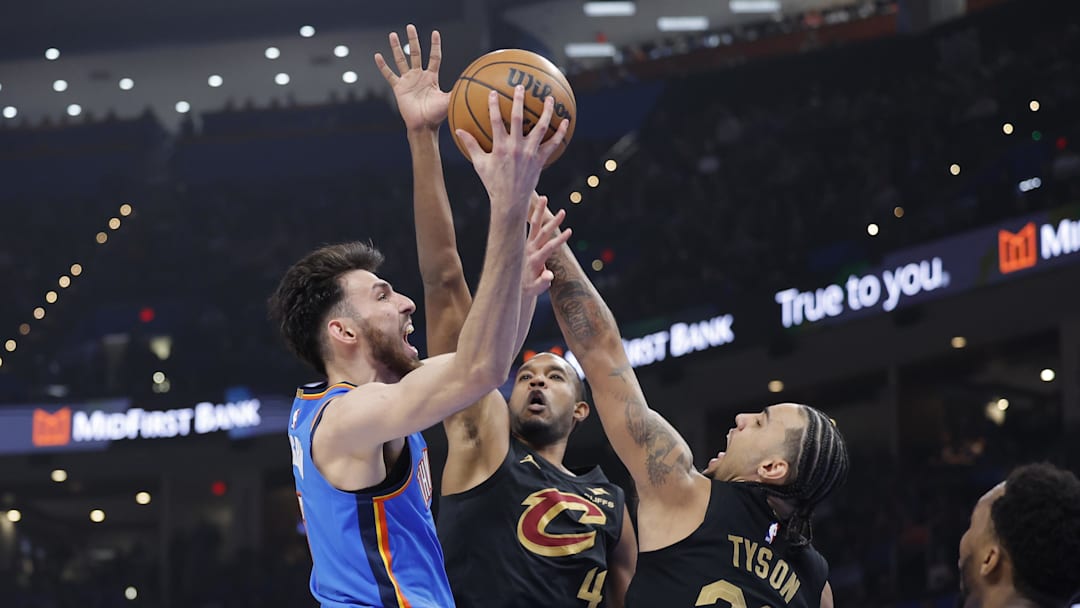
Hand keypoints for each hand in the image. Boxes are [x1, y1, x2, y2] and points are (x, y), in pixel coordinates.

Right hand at [375, 24, 448, 131]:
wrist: (423, 126)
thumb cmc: (437, 116)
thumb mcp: (448, 100)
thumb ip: (457, 90)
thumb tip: (471, 83)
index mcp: (432, 77)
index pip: (434, 57)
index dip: (435, 45)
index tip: (435, 33)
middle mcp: (419, 76)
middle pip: (416, 53)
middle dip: (413, 40)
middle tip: (410, 27)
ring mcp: (408, 81)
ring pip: (401, 60)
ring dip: (396, 48)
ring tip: (392, 35)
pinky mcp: (398, 88)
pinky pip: (389, 75)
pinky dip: (383, 66)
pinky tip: (378, 56)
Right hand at [456, 85, 568, 214]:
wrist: (510, 201)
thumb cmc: (493, 182)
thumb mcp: (479, 164)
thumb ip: (471, 145)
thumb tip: (459, 131)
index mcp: (500, 147)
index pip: (496, 121)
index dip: (494, 105)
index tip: (493, 92)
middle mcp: (516, 147)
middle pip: (519, 119)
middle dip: (519, 100)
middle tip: (521, 86)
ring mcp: (530, 153)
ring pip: (541, 128)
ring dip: (546, 112)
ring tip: (550, 98)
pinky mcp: (540, 160)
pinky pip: (553, 144)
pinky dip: (561, 133)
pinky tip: (566, 121)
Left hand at [522, 194, 570, 297]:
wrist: (514, 286)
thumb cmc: (529, 288)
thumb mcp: (536, 288)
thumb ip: (543, 282)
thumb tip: (550, 275)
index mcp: (534, 260)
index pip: (549, 247)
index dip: (559, 240)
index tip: (569, 231)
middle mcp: (529, 249)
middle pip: (542, 233)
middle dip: (553, 222)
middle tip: (563, 212)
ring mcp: (526, 245)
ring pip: (534, 225)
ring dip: (540, 212)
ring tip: (544, 198)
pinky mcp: (525, 243)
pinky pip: (530, 227)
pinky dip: (533, 216)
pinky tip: (536, 205)